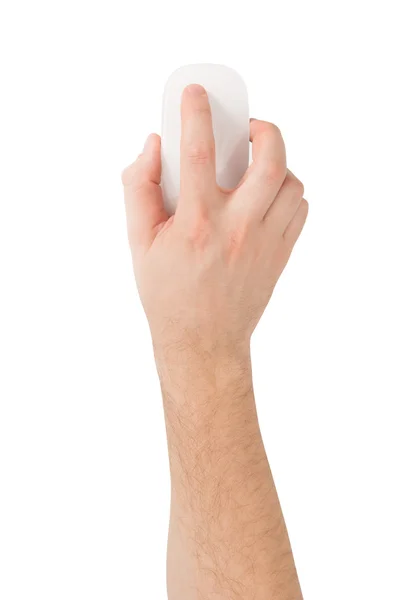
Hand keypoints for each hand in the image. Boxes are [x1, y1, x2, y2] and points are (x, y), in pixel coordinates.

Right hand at [122, 84, 307, 357]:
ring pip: (292, 182)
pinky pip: (299, 208)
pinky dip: (288, 191)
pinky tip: (266, 196)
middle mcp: (237, 229)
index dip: (195, 113)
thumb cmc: (167, 293)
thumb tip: (153, 147)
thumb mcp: (138, 243)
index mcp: (196, 224)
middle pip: (270, 158)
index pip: (198, 151)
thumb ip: (140, 189)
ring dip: (276, 162)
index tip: (195, 94)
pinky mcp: (281, 255)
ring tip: (255, 166)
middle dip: (263, 129)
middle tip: (247, 129)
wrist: (202, 341)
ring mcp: (265, 242)